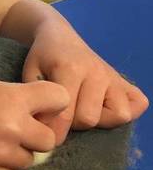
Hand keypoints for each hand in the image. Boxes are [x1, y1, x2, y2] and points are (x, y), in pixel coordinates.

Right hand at [0, 73, 68, 169]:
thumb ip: (18, 97)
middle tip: (22, 128)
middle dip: (38, 133)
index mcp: (13, 100)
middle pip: (50, 140)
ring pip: (29, 160)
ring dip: (19, 151)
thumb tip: (44, 114)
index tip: (44, 105)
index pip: (60, 99)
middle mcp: (10, 128)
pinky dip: (2, 164)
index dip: (54, 102)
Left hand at [22, 25, 148, 144]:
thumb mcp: (30, 74)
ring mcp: (113, 76)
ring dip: (100, 121)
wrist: (59, 36)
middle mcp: (96, 72)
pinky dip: (128, 111)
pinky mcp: (124, 80)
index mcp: (70, 69)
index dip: (53, 131)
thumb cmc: (43, 58)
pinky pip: (138, 104)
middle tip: (63, 115)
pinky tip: (106, 107)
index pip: (65, 114)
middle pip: (90, 118)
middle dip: (73, 125)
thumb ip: (37, 101)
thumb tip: (44, 130)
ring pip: (120, 115)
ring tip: (84, 111)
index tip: (45, 134)